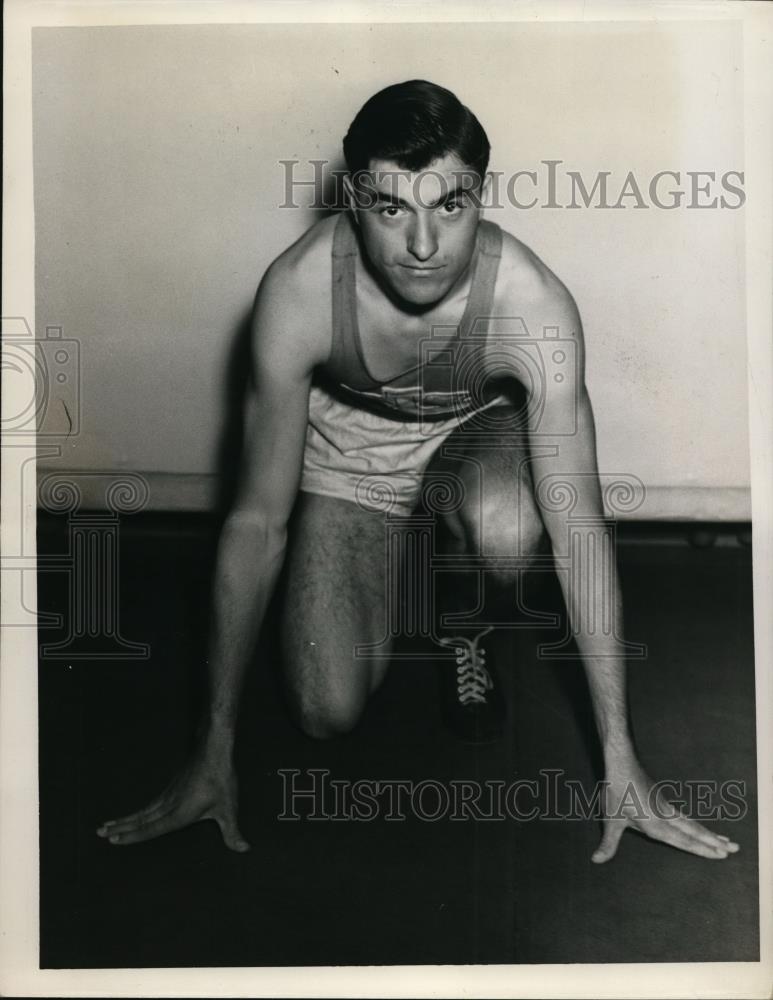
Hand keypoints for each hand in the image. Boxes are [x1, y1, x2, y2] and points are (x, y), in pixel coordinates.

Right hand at [96, 754, 249, 851]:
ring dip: (125, 819)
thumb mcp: (229, 808)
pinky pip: (149, 804)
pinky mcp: (171, 788)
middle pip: (140, 819)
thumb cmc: (221, 780)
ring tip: (106, 826)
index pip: (151, 828)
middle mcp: (169, 805)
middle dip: (121, 828)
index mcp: (179, 813)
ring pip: (143, 811)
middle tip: (100, 834)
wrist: (213, 750)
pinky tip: (134, 816)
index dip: (133, 836)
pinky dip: (137, 812)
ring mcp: (168, 795)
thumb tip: (244, 849)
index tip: (114, 840)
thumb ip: (233, 832)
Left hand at [592, 755, 739, 863]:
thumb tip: (596, 860)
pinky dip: (695, 824)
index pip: (684, 841)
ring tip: (725, 840)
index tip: (721, 854)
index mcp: (656, 825)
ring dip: (708, 833)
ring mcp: (666, 807)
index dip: (702, 849)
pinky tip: (698, 828)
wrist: (622, 762)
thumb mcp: (611, 820)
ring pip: (691, 823)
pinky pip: (684, 816)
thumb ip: (608, 843)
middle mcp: (666, 817)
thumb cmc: (616, 791)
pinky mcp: (662, 799)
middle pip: (694, 832)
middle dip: (714, 842)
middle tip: (735, 849)